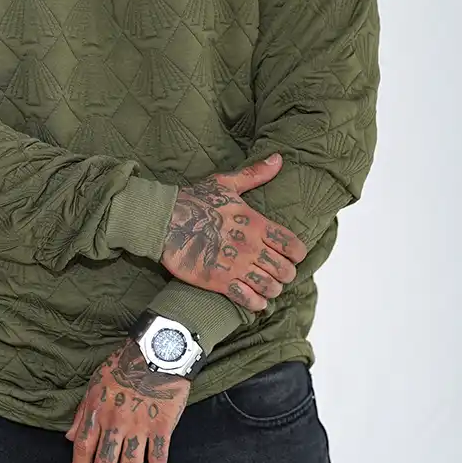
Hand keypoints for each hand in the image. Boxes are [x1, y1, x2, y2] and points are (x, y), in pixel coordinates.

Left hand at [65, 338, 188, 462]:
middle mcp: (115, 422)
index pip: (82, 449)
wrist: (157, 350)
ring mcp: (139, 426)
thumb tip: (69, 437)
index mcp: (96, 411)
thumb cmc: (124, 364)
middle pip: (105, 462)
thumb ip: (81, 412)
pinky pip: (158, 456)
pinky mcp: (162, 426)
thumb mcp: (95, 382)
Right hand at [161, 154, 306, 311]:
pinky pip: (248, 300)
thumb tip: (278, 159)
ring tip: (267, 286)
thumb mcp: (226, 182)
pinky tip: (255, 300)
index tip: (291, 255)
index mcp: (255, 223)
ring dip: (272, 289)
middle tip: (279, 273)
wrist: (164, 220)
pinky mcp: (219, 282)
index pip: (292, 245)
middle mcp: (250, 247)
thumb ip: (255, 174)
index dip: (297, 253)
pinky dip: (256, 303)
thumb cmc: (194, 200)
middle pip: (285, 271)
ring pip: (270, 288)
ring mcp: (235, 266)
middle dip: (286, 274)